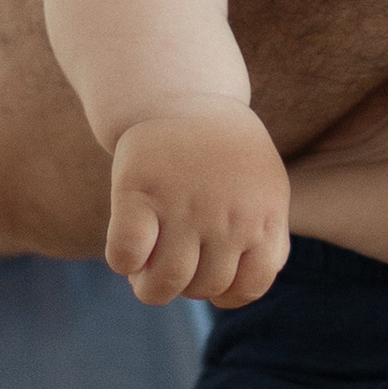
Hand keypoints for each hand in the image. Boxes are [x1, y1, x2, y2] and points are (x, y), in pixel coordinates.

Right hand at [105, 102, 290, 306]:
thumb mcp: (265, 188)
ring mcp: (183, 203)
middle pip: (202, 288)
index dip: (223, 292)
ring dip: (149, 285)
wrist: (185, 94)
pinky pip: (125, 254)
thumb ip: (264, 237)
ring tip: (145, 269)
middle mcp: (227, 214)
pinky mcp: (137, 189)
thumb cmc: (224, 154)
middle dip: (183, 286)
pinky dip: (122, 262)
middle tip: (171, 262)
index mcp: (263, 215)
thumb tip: (230, 293)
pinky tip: (127, 248)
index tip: (208, 274)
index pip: (248, 287)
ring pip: (163, 282)